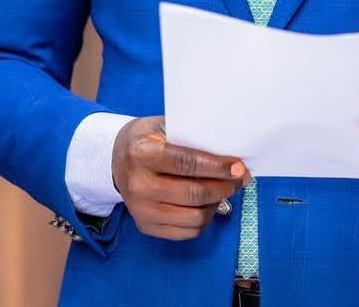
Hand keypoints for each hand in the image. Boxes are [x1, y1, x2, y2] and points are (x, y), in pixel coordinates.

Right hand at [112, 116, 250, 239]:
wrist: (117, 157)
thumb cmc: (148, 138)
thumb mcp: (164, 126)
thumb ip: (191, 136)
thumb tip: (230, 151)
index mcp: (142, 153)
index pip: (186, 163)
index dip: (216, 167)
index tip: (239, 166)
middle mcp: (138, 185)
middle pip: (192, 193)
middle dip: (224, 186)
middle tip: (241, 178)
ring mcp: (140, 210)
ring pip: (193, 217)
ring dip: (218, 203)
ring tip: (227, 189)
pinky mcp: (146, 226)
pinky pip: (186, 232)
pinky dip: (205, 219)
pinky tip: (211, 204)